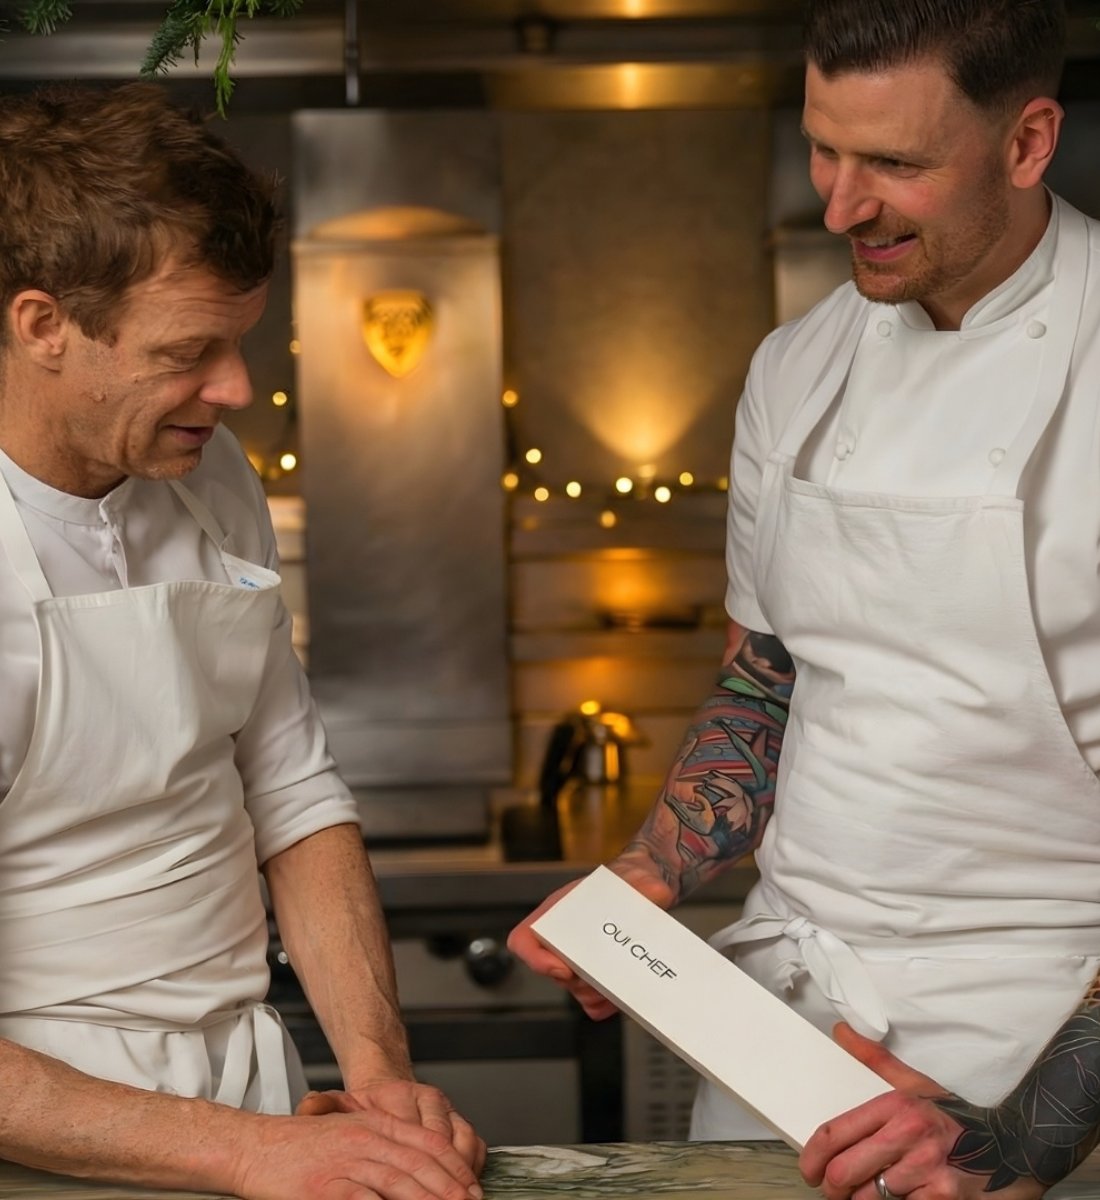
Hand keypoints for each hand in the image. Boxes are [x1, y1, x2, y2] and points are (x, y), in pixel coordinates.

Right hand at [234, 1107, 482, 1199]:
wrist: (255, 1146)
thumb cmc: (303, 1144)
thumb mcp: (351, 1127)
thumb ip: (386, 1140)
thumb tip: (423, 1165)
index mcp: (375, 1123)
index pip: (426, 1142)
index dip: (454, 1166)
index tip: (472, 1186)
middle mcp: (364, 1140)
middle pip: (418, 1164)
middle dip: (449, 1189)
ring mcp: (344, 1164)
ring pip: (397, 1183)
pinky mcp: (323, 1190)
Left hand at [296, 1080, 484, 1174]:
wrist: (383, 1088)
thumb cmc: (360, 1107)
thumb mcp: (337, 1105)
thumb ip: (322, 1105)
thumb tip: (309, 1105)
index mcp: (396, 1094)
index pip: (408, 1134)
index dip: (409, 1170)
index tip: (402, 1190)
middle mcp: (426, 1098)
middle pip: (440, 1143)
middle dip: (443, 1180)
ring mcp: (446, 1108)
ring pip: (463, 1140)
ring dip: (463, 1174)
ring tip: (464, 1198)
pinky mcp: (458, 1118)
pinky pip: (474, 1142)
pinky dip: (473, 1165)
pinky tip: (469, 1186)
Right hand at [506, 862, 674, 1020]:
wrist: (641, 892)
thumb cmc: (625, 884)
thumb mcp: (634, 878)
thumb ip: (644, 885)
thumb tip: (658, 892)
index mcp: (557, 914)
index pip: (523, 941)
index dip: (536, 959)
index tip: (563, 968)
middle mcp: (561, 942)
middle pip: (557, 976)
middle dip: (586, 979)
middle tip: (613, 973)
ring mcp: (577, 964)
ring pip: (578, 993)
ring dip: (602, 991)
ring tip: (626, 979)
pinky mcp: (595, 981)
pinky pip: (594, 1004)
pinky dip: (610, 1002)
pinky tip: (628, 992)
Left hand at [800, 1024, 1044, 1199]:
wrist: (1017, 1147)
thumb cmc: (959, 1118)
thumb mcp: (917, 1083)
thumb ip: (874, 1058)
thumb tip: (840, 1031)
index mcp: (896, 1106)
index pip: (834, 1133)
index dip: (811, 1157)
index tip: (808, 1169)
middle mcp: (909, 1136)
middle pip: (844, 1172)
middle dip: (832, 1188)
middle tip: (833, 1190)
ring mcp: (927, 1170)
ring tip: (864, 1197)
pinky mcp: (943, 1199)